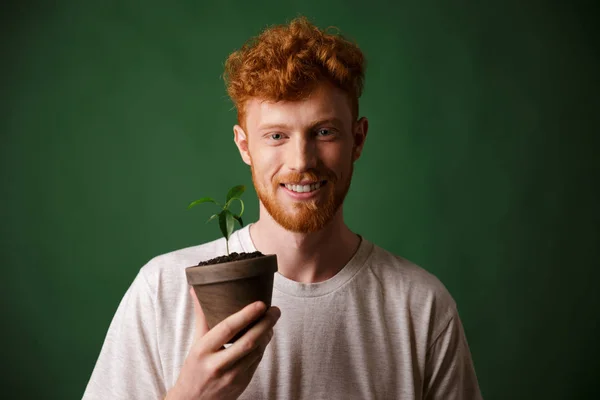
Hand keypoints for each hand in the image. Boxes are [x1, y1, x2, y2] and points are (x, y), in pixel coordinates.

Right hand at [165, 287, 280, 399]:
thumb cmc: (194, 368)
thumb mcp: (195, 343)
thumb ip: (202, 317)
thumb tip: (196, 289)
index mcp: (203, 351)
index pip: (228, 329)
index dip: (246, 315)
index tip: (260, 303)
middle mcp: (217, 365)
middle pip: (248, 341)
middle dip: (266, 323)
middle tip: (275, 310)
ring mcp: (231, 377)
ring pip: (256, 351)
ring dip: (267, 334)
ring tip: (272, 319)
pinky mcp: (242, 384)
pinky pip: (257, 361)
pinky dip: (263, 346)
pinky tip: (266, 335)